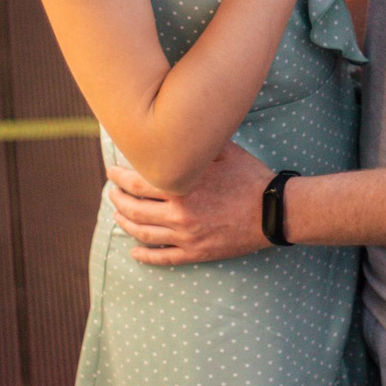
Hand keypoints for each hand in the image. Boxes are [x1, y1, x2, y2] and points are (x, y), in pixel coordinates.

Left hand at [108, 142, 275, 264]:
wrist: (273, 211)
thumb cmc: (250, 177)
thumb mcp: (225, 151)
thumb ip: (198, 143)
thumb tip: (179, 127)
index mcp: (183, 187)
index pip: (138, 183)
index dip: (119, 178)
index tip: (111, 172)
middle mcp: (179, 213)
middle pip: (135, 209)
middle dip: (118, 200)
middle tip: (112, 193)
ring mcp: (186, 236)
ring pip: (143, 233)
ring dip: (125, 224)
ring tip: (117, 215)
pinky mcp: (196, 253)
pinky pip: (163, 257)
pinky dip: (144, 256)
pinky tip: (134, 252)